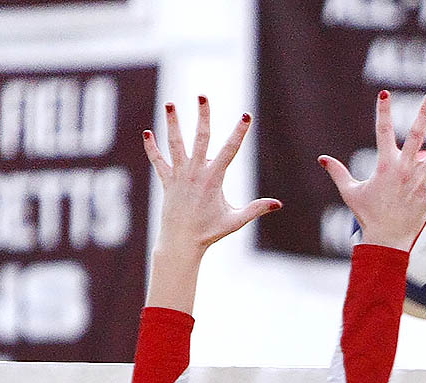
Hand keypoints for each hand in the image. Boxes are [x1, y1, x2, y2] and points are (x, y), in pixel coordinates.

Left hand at [144, 96, 280, 253]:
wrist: (182, 242)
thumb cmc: (210, 232)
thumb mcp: (235, 221)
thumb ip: (256, 209)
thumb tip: (278, 204)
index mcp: (214, 180)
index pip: (230, 151)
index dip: (239, 132)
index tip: (246, 116)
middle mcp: (196, 173)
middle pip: (200, 139)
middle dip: (203, 116)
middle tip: (202, 96)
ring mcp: (180, 176)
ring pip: (175, 144)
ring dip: (172, 123)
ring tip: (170, 104)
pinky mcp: (167, 182)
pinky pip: (158, 162)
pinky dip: (152, 148)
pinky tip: (147, 133)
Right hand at [319, 90, 425, 250]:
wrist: (385, 241)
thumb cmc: (367, 215)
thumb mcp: (350, 192)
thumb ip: (338, 172)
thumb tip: (321, 159)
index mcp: (385, 165)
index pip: (383, 132)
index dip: (383, 112)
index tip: (384, 93)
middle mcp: (404, 170)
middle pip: (416, 137)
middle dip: (423, 114)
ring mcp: (418, 182)